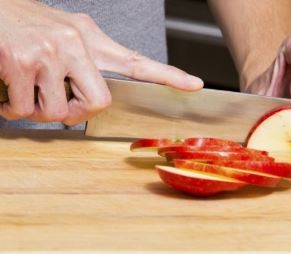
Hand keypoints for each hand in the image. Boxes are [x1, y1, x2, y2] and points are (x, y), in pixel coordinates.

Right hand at [0, 0, 202, 124]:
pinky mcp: (20, 62)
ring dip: (38, 110)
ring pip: (57, 113)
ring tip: (27, 88)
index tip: (194, 85)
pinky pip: (23, 110)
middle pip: (98, 103)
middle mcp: (75, 44)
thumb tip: (98, 97)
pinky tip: (7, 90)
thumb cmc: (29, 25)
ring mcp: (48, 53)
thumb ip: (87, 61)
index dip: (168, 75)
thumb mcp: (68, 33)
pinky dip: (12, 108)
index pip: (136, 61)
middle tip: (61, 101)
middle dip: (78, 113)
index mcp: (91, 39)